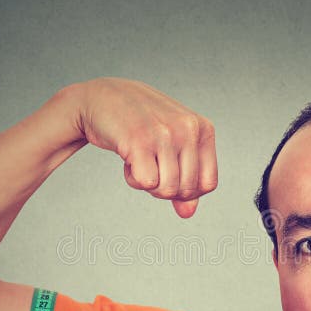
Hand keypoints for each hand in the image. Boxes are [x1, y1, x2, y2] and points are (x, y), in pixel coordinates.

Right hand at [67, 78, 217, 217]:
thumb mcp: (171, 146)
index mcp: (202, 129)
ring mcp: (164, 134)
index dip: (187, 191)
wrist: (102, 97)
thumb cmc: (140, 124)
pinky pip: (146, 183)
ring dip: (148, 184)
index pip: (208, 184)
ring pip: (167, 190)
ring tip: (140, 160)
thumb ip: (184, 179)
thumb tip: (188, 213)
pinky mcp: (140, 141)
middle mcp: (187, 129)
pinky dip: (133, 179)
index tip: (170, 176)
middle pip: (186, 190)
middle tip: (150, 166)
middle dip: (165, 189)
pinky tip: (128, 158)